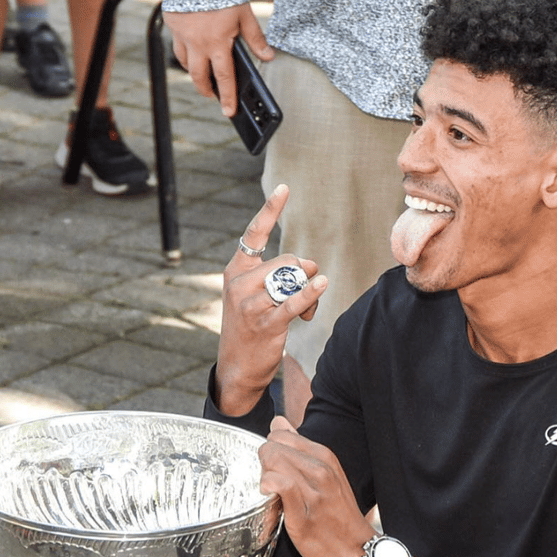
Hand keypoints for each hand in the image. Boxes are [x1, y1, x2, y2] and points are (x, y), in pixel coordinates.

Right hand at [163, 3, 273, 116]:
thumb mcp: (244, 13)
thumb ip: (255, 38)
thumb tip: (268, 56)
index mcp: (217, 43)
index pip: (224, 78)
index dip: (227, 97)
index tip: (228, 112)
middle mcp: (197, 43)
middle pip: (198, 78)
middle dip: (206, 90)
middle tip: (213, 95)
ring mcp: (182, 34)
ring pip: (184, 63)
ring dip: (194, 71)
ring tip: (203, 73)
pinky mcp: (172, 22)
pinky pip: (177, 44)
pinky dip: (184, 50)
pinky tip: (192, 48)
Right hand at [215, 185, 327, 416]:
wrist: (237, 368)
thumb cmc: (250, 330)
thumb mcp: (254, 297)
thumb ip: (278, 278)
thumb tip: (310, 268)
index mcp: (235, 271)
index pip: (253, 234)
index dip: (271, 210)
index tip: (285, 188)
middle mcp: (239, 283)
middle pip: (287, 261)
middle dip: (304, 274)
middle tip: (307, 295)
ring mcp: (250, 303)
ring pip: (294, 281)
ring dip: (309, 294)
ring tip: (306, 311)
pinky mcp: (265, 323)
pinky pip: (294, 302)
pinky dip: (310, 295)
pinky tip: (321, 287)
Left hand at [259, 416, 375, 556]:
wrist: (356, 551)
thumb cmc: (337, 515)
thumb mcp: (326, 473)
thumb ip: (300, 447)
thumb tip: (278, 422)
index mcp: (325, 456)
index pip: (281, 434)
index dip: (271, 449)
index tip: (275, 467)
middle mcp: (321, 469)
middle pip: (272, 446)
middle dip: (264, 461)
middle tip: (271, 482)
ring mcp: (313, 491)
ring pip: (273, 461)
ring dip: (264, 475)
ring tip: (271, 492)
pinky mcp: (303, 513)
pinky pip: (279, 484)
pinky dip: (268, 485)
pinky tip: (269, 496)